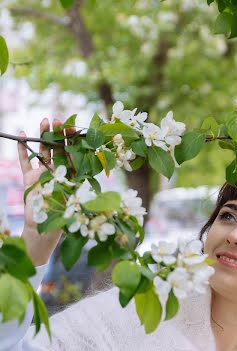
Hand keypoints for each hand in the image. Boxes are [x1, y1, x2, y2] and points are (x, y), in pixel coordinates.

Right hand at [18, 117, 74, 265]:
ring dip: (43, 136)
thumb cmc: (64, 219)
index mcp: (73, 175)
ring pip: (43, 150)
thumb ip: (84, 189)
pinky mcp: (29, 179)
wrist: (43, 231)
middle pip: (59, 148)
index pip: (75, 153)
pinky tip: (21, 134)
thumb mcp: (76, 201)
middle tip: (58, 119)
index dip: (74, 141)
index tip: (74, 128)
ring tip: (44, 121)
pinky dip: (22, 149)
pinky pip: (25, 161)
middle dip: (59, 134)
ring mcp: (43, 174)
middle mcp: (59, 172)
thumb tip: (101, 182)